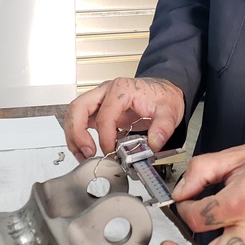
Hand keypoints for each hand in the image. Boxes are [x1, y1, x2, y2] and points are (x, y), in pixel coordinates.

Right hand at [64, 77, 184, 158]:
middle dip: (77, 133)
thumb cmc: (162, 97)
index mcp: (121, 89)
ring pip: (74, 113)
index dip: (105, 137)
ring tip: (83, 155)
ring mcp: (99, 99)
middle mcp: (106, 91)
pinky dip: (77, 135)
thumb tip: (153, 143)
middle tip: (88, 153)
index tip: (111, 152)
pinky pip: (79, 119)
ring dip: (74, 136)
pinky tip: (84, 150)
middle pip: (78, 108)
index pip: (104, 115)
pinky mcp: (98, 108)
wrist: (163, 91)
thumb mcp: (170, 111)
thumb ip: (163, 128)